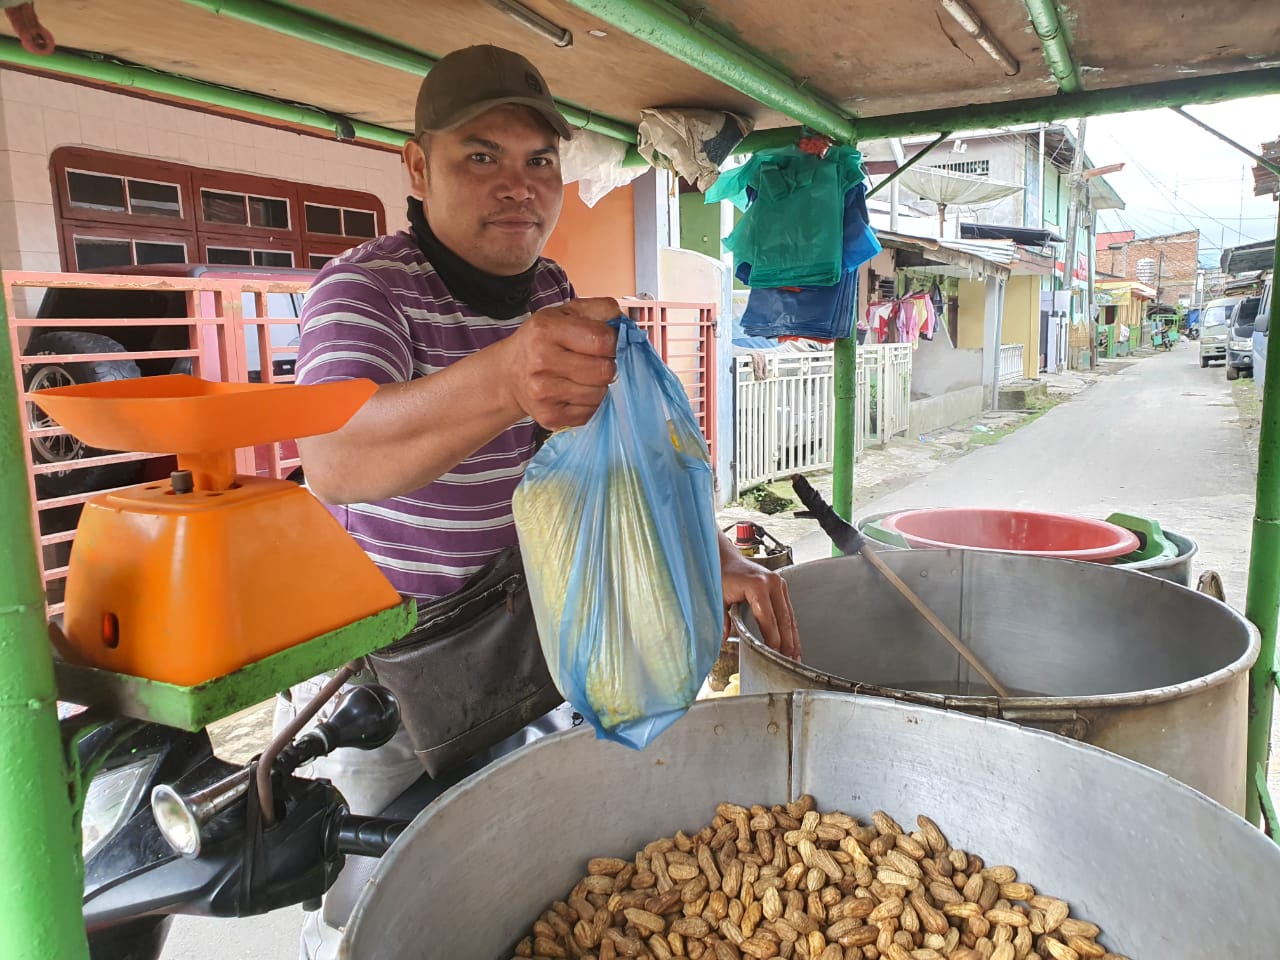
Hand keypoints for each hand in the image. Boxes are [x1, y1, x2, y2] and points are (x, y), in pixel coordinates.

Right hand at [500, 297, 620, 429]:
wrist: (510, 374)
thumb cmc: (544, 340)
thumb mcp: (566, 313)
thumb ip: (601, 310)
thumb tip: (630, 326)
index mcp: (546, 330)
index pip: (603, 340)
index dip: (616, 342)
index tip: (610, 343)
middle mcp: (542, 361)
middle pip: (605, 371)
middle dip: (609, 365)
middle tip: (599, 361)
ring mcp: (544, 393)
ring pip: (601, 394)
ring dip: (602, 386)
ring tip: (586, 377)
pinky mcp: (550, 417)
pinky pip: (592, 413)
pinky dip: (592, 404)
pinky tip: (578, 392)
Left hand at [719, 539, 800, 659]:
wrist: (725, 558)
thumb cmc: (721, 576)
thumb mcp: (718, 598)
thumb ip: (721, 620)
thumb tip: (721, 640)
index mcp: (757, 586)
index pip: (769, 620)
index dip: (773, 640)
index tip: (775, 656)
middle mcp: (772, 583)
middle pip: (784, 620)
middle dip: (788, 643)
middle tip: (790, 662)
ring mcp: (779, 584)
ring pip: (790, 616)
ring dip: (793, 638)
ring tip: (795, 657)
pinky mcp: (780, 586)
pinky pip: (788, 610)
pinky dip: (791, 627)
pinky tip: (792, 641)